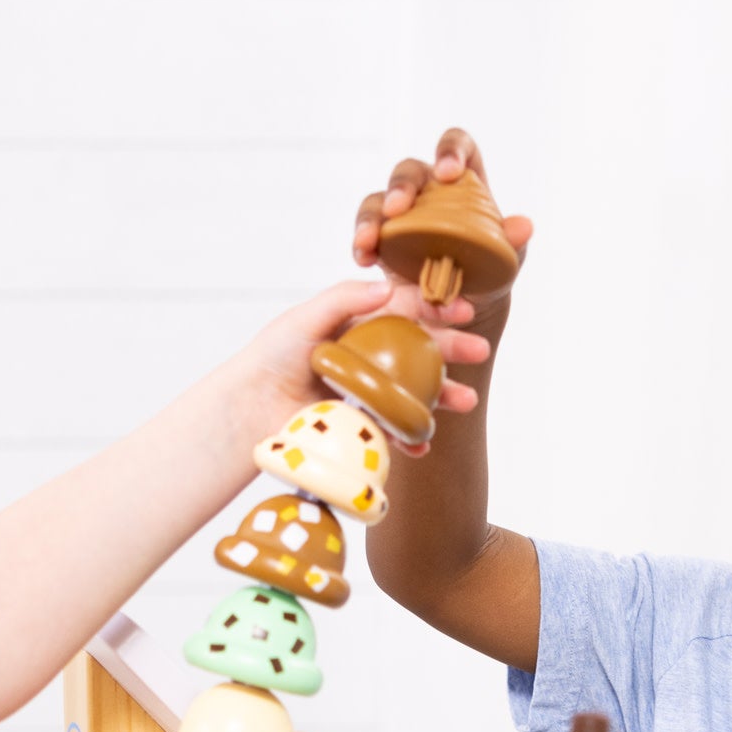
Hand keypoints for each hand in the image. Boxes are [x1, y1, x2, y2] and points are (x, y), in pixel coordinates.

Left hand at [213, 280, 490, 459]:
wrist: (251, 407)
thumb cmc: (273, 355)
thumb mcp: (305, 318)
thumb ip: (345, 299)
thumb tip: (388, 287)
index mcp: (362, 325)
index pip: (407, 311)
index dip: (437, 308)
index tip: (463, 309)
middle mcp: (372, 358)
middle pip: (422, 350)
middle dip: (455, 350)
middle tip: (480, 350)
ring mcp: (370, 394)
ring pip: (418, 392)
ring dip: (446, 396)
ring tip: (467, 400)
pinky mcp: (364, 426)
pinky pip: (395, 433)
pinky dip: (412, 440)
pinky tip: (424, 444)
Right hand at [353, 127, 533, 331]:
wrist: (467, 305)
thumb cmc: (491, 273)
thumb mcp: (508, 258)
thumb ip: (514, 241)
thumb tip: (524, 227)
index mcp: (464, 179)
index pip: (457, 145)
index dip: (449, 150)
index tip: (448, 172)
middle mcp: (429, 189)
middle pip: (409, 171)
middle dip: (401, 186)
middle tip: (398, 208)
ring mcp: (402, 214)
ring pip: (379, 200)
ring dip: (372, 217)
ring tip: (369, 240)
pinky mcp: (383, 240)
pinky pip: (366, 234)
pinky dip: (362, 244)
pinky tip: (364, 258)